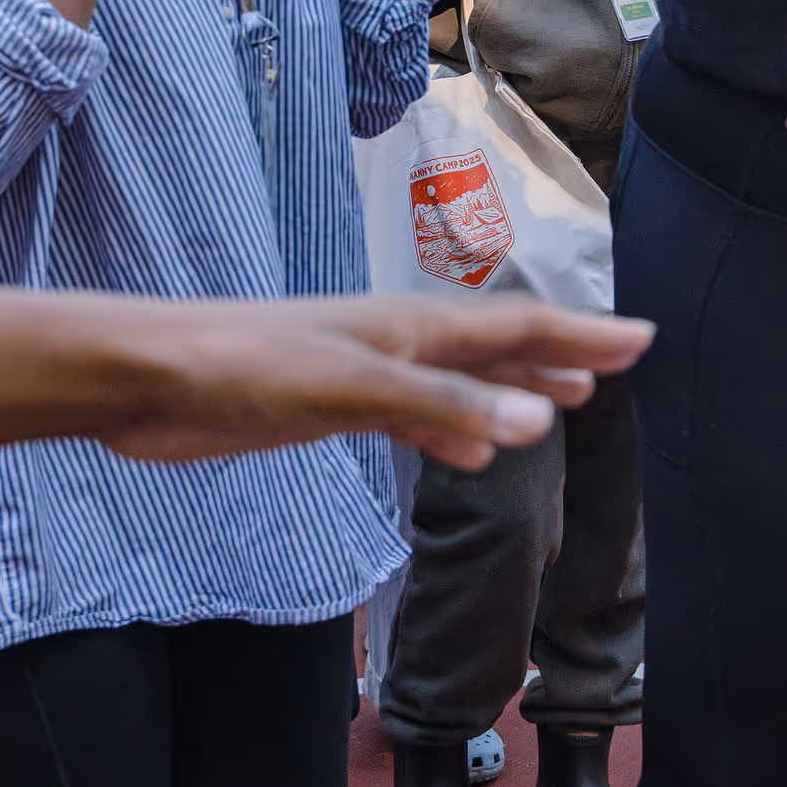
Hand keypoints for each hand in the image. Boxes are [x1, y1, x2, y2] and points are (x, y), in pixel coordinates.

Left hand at [106, 293, 654, 472]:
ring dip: (512, 391)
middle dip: (560, 353)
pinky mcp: (327, 408)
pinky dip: (453, 433)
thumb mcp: (350, 390)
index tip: (641, 338)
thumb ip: (441, 408)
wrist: (145, 379)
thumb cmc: (241, 370)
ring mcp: (361, 374)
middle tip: (619, 363)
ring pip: (458, 381)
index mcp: (407, 328)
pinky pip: (414, 417)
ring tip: (563, 404)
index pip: (515, 327)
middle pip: (495, 347)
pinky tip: (468, 458)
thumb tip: (537, 421)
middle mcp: (394, 342)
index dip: (580, 335)